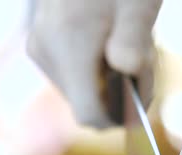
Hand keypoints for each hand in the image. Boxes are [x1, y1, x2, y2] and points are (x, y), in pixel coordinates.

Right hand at [26, 0, 161, 126]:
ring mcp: (39, 49)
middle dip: (117, 92)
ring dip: (107, 79)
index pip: (89, 114)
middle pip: (85, 103)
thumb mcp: (138, 3)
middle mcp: (46, 53)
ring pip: (78, 90)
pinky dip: (93, 68)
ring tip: (124, 43)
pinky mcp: (40, 46)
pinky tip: (106, 40)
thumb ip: (134, 39)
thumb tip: (127, 71)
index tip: (139, 98)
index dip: (117, 117)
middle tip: (142, 58)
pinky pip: (70, 75)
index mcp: (68, 45)